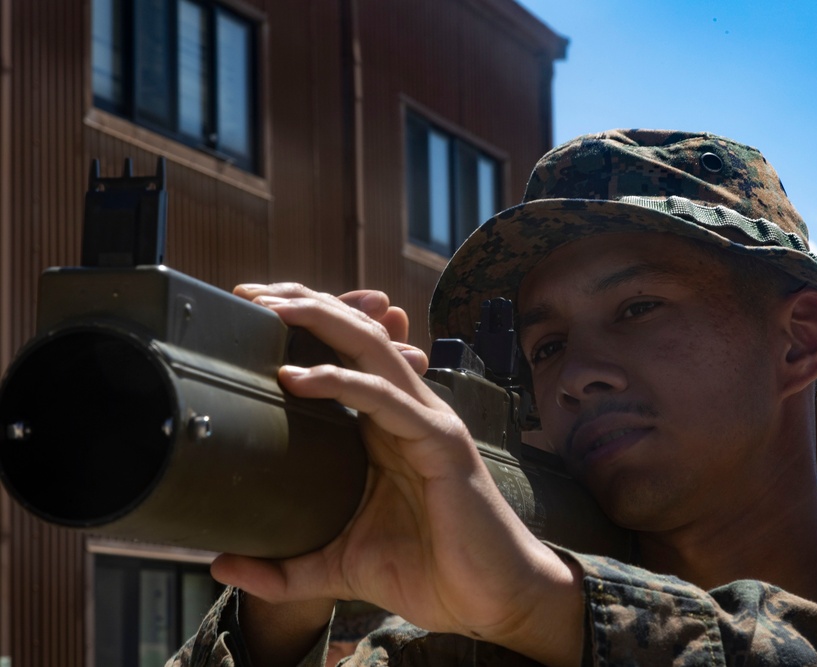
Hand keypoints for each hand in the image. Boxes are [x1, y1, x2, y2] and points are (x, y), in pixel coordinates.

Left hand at [211, 283, 583, 665]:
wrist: (491, 599)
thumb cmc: (427, 573)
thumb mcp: (339, 566)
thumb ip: (285, 568)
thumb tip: (222, 565)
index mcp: (385, 426)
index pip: (342, 354)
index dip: (301, 325)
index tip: (246, 311)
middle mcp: (407, 411)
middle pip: (355, 334)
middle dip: (303, 304)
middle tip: (248, 292)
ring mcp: (427, 421)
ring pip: (372, 349)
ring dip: (319, 321)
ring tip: (267, 309)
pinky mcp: (441, 442)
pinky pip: (386, 399)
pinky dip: (342, 381)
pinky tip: (297, 378)